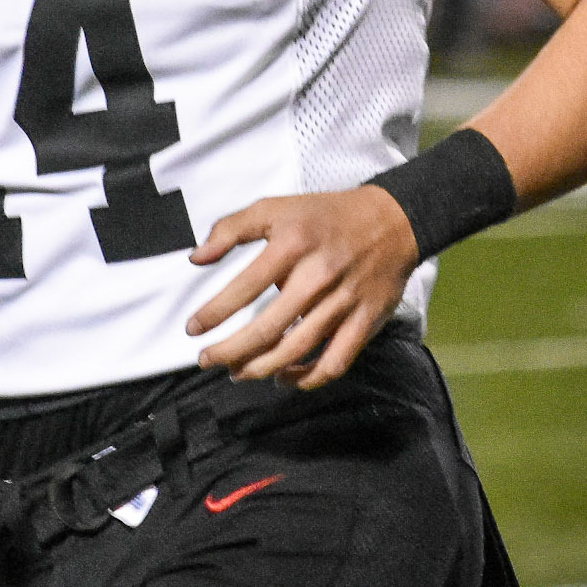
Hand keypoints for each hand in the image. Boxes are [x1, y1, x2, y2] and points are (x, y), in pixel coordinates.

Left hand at [186, 186, 419, 389]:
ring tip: (239, 372)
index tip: (193, 329)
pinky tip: (286, 378)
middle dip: (231, 351)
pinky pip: (335, 362)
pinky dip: (308, 379)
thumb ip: (230, 229)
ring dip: (262, 368)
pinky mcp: (365, 321)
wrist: (392, 221)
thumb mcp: (274, 207)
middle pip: (268, 329)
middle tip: (208, 360)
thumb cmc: (325, 216)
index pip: (244, 287)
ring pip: (298, 350)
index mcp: (293, 244)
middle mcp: (318, 276)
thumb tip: (196, 258)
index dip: (214, 313)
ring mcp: (344, 302)